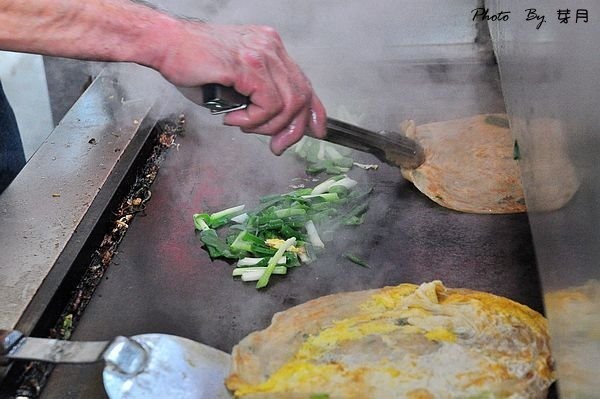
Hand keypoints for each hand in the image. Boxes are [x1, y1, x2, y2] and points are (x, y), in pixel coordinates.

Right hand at [156, 22, 326, 154]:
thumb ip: (256, 98)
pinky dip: (253, 119)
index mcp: (270, 48)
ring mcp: (261, 54)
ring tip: (243, 125)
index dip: (315, 111)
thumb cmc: (192, 63)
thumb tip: (272, 126)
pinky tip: (234, 118)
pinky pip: (268, 104)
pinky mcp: (248, 65)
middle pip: (302, 95)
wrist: (165, 44)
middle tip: (277, 146)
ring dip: (267, 126)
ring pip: (288, 103)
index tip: (317, 131)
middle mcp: (271, 47)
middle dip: (293, 129)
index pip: (304, 82)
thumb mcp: (234, 82)